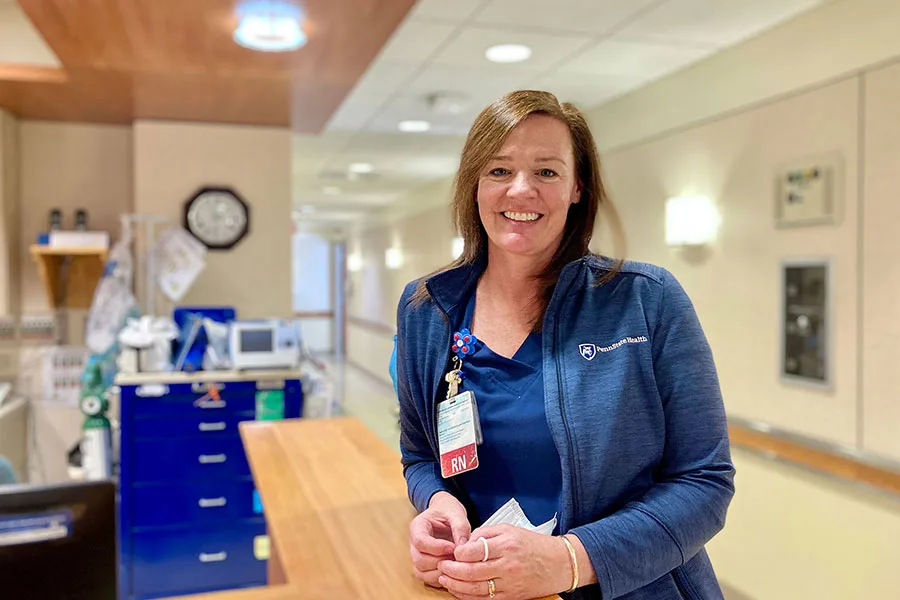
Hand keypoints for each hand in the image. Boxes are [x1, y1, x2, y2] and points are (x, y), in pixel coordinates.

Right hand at [409, 492, 470, 587]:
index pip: (420, 541)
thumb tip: (462, 546)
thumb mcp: (456, 513)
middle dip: (440, 561)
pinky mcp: (424, 566)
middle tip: (457, 557)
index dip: (437, 548)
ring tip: (455, 564)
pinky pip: (426, 578)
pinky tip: (452, 570)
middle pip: (419, 559)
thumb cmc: (448, 511)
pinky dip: (439, 578)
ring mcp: (417, 555)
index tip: (453, 547)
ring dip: (440, 572)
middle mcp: (414, 543)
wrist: (445, 514)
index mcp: (418, 526)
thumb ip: (460, 526)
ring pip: (420, 572)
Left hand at [437, 525, 571, 599]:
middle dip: (452, 570)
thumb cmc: (534, 544)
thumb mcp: (510, 530)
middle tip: (441, 566)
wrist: (560, 563)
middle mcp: (508, 565)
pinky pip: (486, 599)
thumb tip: (467, 542)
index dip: (459, 553)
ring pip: (476, 589)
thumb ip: (487, 534)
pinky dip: (469, 597)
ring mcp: (510, 584)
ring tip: (444, 579)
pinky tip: (459, 591)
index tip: (452, 551)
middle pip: (472, 572)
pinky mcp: (512, 597)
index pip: (476, 550)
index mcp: (507, 545)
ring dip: (456, 585)